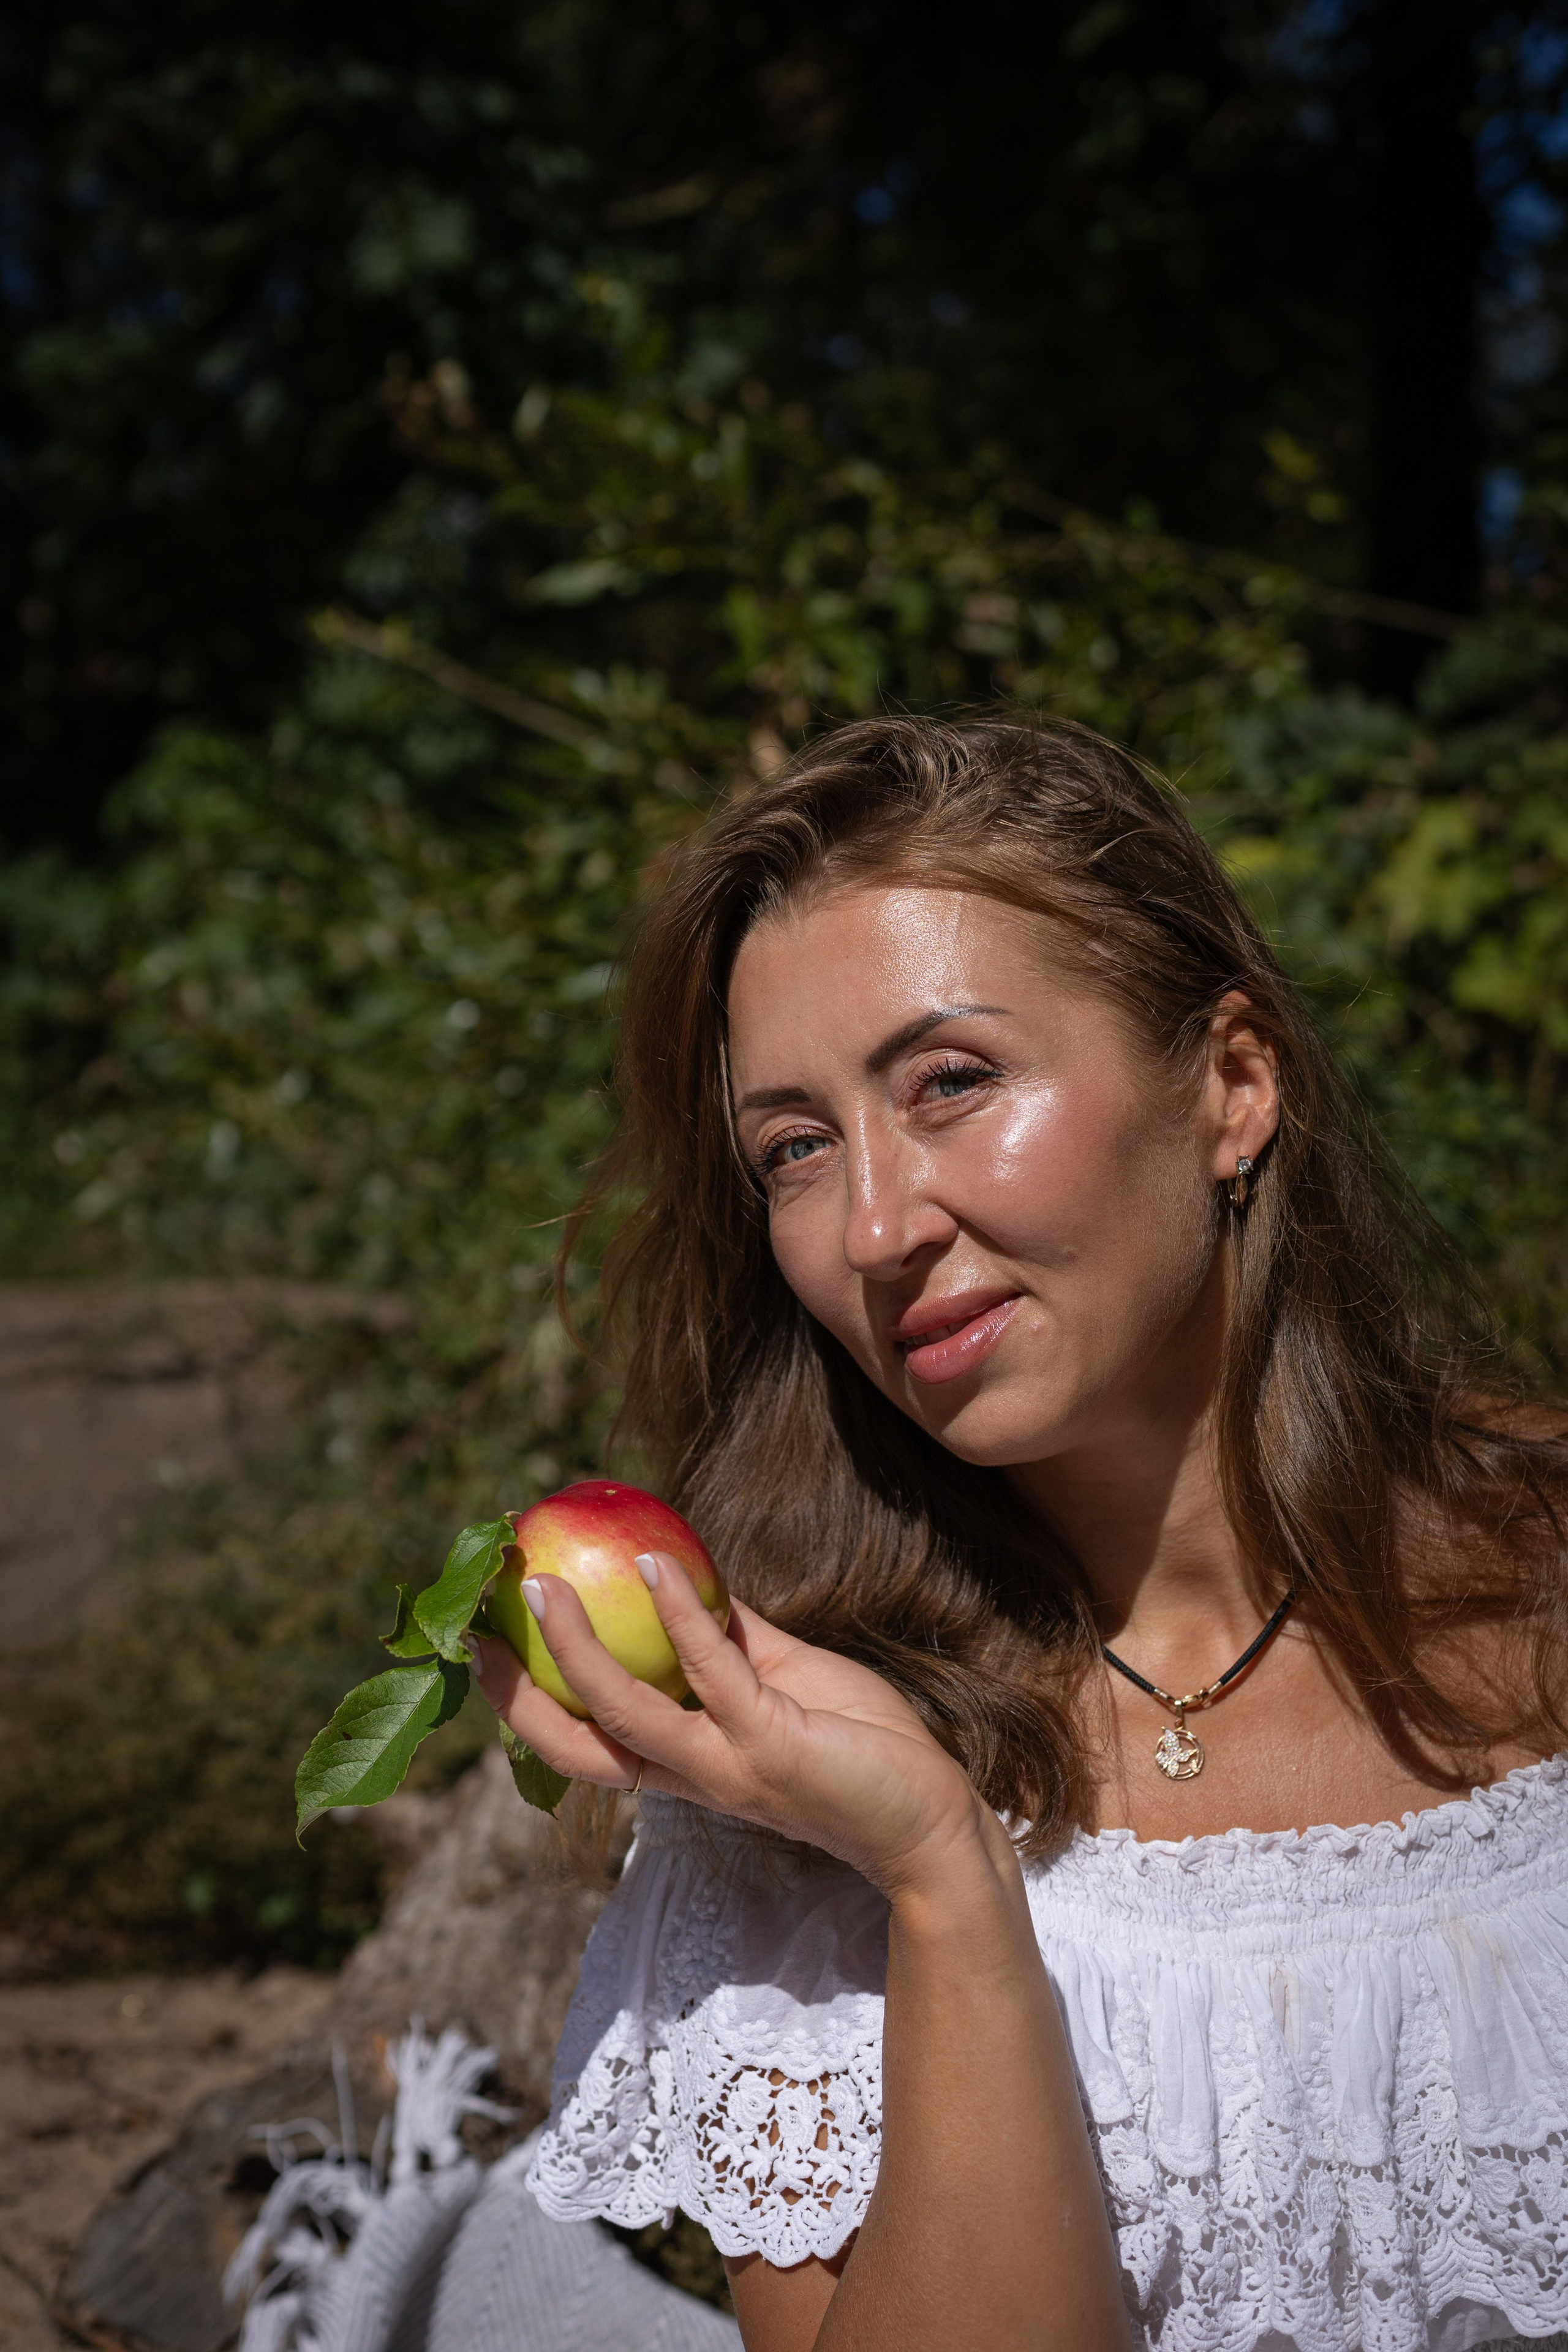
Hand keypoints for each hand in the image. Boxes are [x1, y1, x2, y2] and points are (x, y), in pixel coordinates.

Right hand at [470, 1552, 999, 1900]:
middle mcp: (689, 1775)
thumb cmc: (859, 1748)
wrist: (931, 1815)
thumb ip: (728, 1641)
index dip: (529, 1700)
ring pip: (624, 1713)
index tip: (485, 1645)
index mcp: (684, 1764)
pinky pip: (712, 1672)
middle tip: (472, 1627)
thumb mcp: (779, 1681)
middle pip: (575, 1746)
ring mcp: (725, 1764)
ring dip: (576, 1648)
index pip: (584, 1740)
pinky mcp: (770, 1743)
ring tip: (541, 1583)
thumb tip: (685, 1576)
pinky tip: (656, 1562)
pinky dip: (680, 1614)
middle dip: (515, 1695)